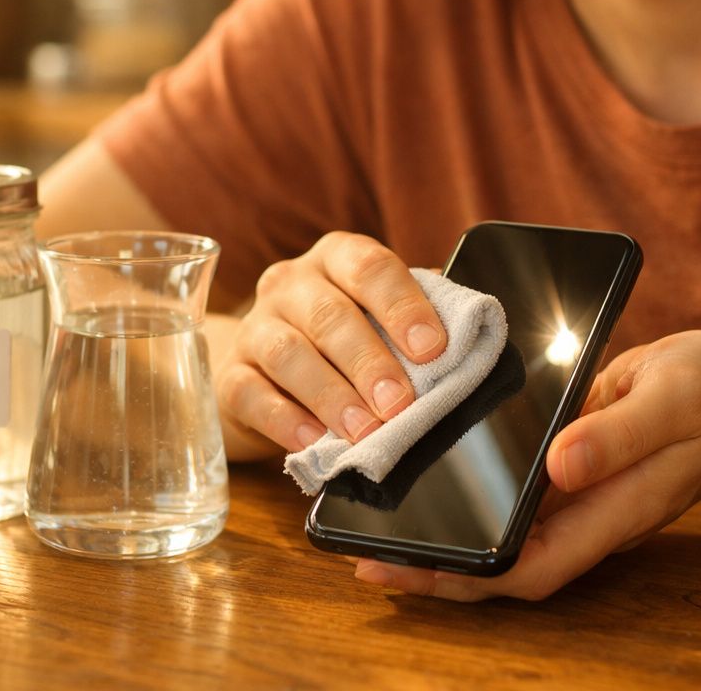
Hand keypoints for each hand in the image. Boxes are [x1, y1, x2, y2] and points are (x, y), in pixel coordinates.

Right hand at [212, 232, 446, 460]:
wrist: (264, 370)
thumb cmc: (340, 342)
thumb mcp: (377, 321)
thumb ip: (414, 322)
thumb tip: (470, 338)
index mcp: (336, 259)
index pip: (369, 266)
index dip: (402, 305)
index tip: (432, 348)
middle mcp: (290, 284)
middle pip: (328, 313)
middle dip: (369, 361)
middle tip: (399, 403)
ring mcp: (255, 328)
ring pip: (288, 352)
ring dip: (331, 394)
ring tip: (363, 430)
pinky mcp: (231, 376)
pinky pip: (252, 394)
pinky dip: (285, 419)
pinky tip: (313, 440)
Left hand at [353, 330, 700, 600]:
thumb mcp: (675, 399)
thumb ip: (620, 433)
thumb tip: (559, 465)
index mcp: (612, 509)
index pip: (530, 567)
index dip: (468, 580)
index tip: (408, 570)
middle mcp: (586, 514)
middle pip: (503, 564)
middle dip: (436, 571)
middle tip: (365, 555)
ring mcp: (576, 496)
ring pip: (501, 534)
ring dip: (445, 536)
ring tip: (378, 526)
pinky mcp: (567, 469)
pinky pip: (511, 498)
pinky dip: (467, 496)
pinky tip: (429, 477)